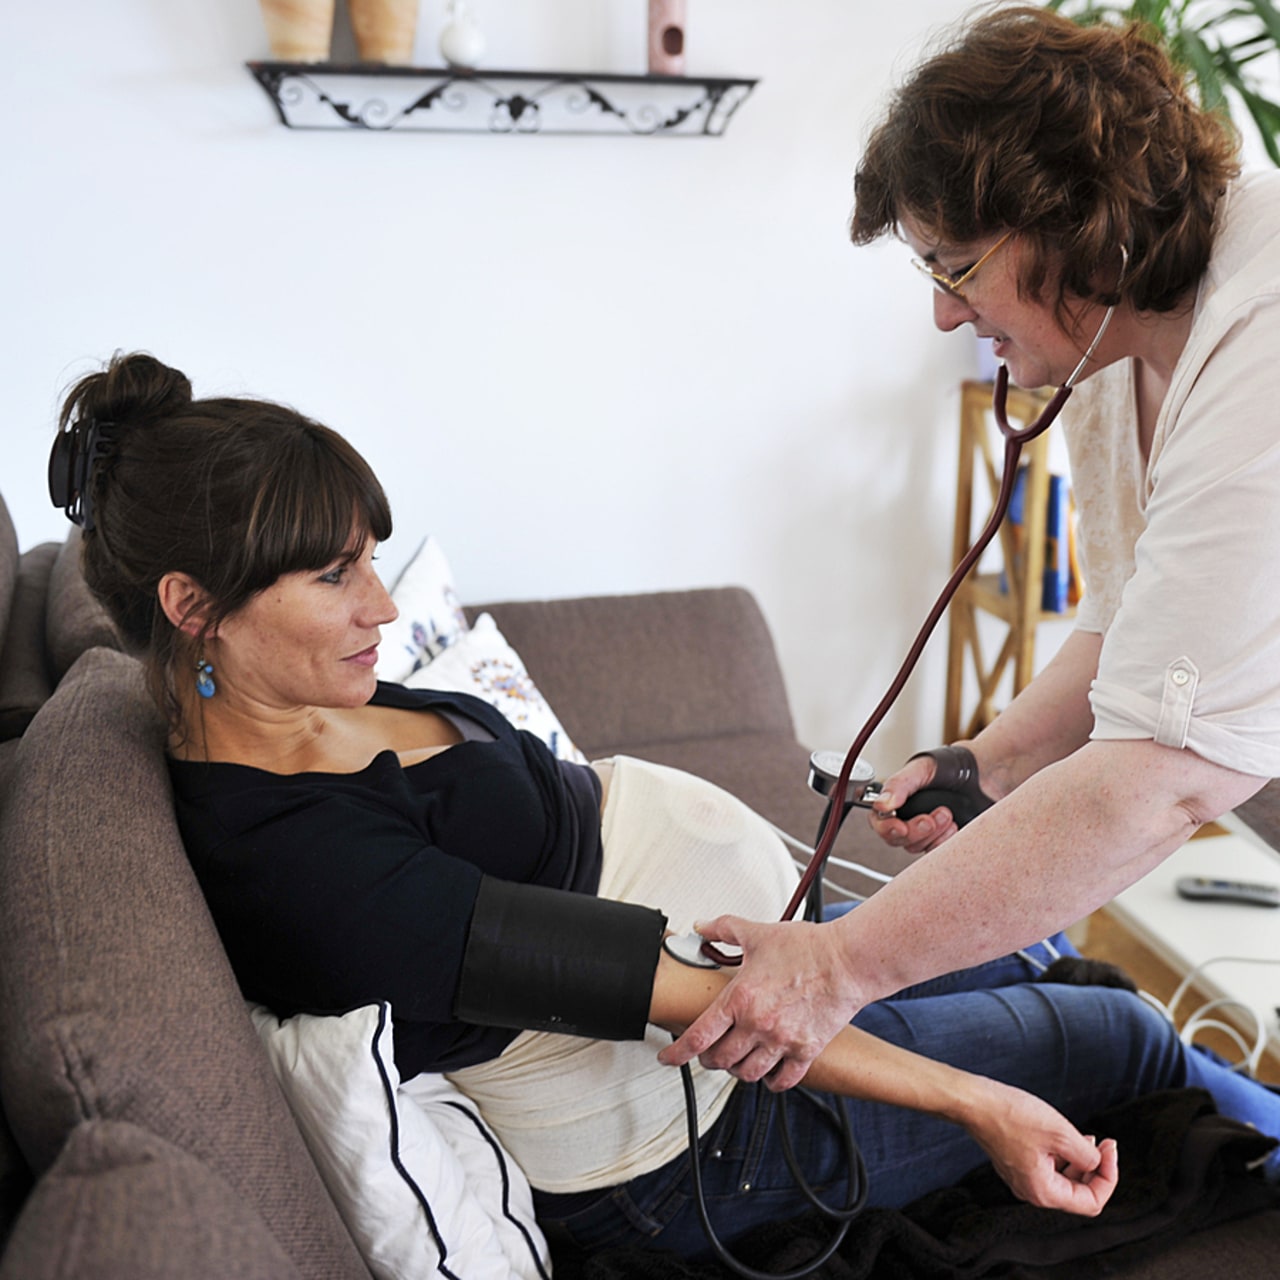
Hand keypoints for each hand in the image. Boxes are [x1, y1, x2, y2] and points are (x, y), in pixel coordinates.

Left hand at [657, 916, 859, 1090]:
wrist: (847, 961)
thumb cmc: (806, 947)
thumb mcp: (757, 932)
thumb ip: (723, 929)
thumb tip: (702, 926)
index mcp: (741, 998)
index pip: (699, 1036)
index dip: (677, 1053)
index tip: (668, 1058)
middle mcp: (758, 1025)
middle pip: (719, 1060)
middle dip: (708, 1059)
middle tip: (708, 1053)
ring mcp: (782, 1041)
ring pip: (747, 1073)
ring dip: (736, 1070)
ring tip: (736, 1060)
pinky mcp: (806, 1051)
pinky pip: (782, 1081)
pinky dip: (771, 1082)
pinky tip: (768, 1072)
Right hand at [868, 754, 960, 853]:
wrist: (984, 774)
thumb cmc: (952, 765)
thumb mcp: (923, 768)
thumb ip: (899, 784)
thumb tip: (882, 805)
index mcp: (895, 797)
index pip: (879, 820)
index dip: (886, 827)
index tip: (900, 827)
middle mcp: (907, 815)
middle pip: (897, 838)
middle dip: (914, 831)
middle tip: (930, 820)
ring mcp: (924, 830)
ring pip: (916, 846)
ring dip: (933, 834)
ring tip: (947, 814)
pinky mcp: (942, 839)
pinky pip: (936, 851)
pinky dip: (944, 842)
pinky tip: (954, 826)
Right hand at [962, 1078, 1118, 1216]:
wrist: (973, 1101)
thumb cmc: (1011, 1115)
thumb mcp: (1060, 1132)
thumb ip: (1087, 1155)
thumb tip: (1097, 1162)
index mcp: (1044, 1192)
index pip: (1092, 1201)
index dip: (1108, 1177)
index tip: (1110, 1150)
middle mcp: (1032, 1192)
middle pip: (1078, 1193)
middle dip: (1096, 1170)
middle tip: (1105, 1144)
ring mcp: (1022, 1178)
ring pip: (1064, 1180)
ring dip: (1081, 1162)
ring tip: (1088, 1138)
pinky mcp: (1016, 1163)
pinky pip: (1049, 1168)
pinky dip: (1063, 1156)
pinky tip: (1066, 1136)